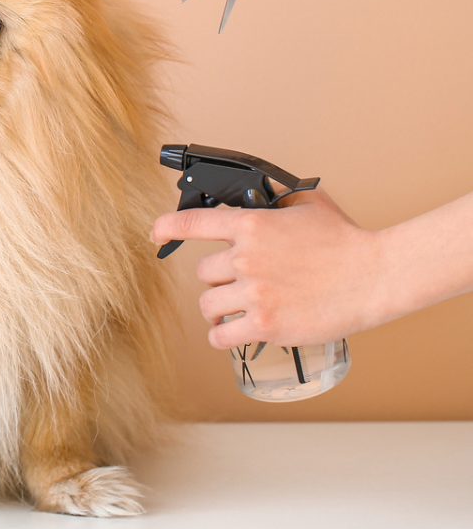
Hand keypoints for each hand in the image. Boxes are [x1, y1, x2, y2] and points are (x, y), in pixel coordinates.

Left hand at [149, 188, 388, 348]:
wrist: (374, 276)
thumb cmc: (344, 240)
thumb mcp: (306, 203)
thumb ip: (273, 199)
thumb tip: (255, 192)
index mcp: (251, 225)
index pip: (192, 223)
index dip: (167, 227)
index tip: (155, 234)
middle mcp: (245, 259)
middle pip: (202, 272)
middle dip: (218, 278)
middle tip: (239, 281)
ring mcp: (254, 294)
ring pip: (208, 305)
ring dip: (218, 308)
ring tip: (234, 308)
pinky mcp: (266, 325)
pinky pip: (221, 336)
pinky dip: (222, 335)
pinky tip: (231, 331)